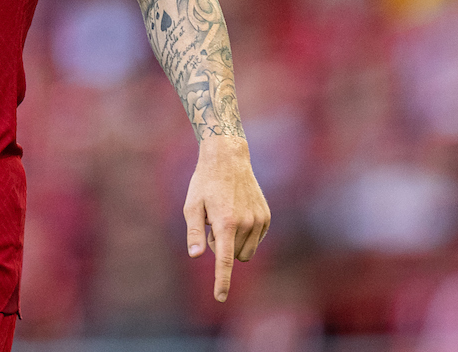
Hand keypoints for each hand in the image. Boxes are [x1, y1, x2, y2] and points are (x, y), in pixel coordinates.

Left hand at [183, 135, 269, 302]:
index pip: (224, 260)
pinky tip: (237, 213)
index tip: (220, 297)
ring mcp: (259, 221)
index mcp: (225, 222)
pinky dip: (244, 235)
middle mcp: (246, 223)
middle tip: (212, 223)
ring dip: (233, 243)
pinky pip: (255, 241)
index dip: (222, 281)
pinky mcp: (266, 217)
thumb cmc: (205, 183)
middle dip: (221, 247)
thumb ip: (194, 232)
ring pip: (245, 252)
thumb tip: (195, 256)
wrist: (228, 159)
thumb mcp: (192, 205)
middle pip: (233, 257)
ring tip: (224, 217)